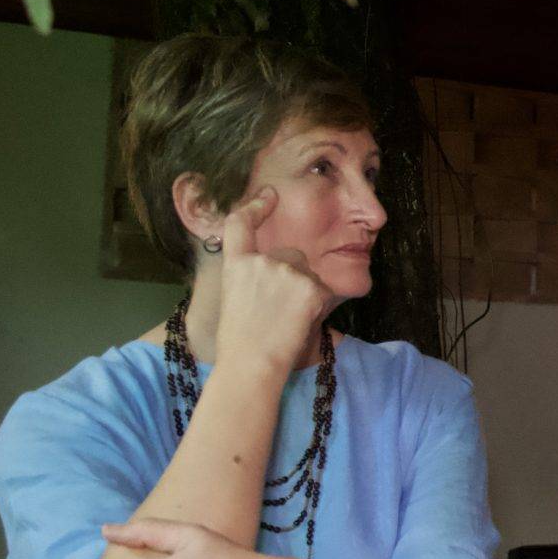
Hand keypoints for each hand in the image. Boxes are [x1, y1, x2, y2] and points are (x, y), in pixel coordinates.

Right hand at [215, 187, 331, 371]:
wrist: (251, 363)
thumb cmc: (239, 342)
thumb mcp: (235, 299)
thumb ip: (251, 277)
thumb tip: (271, 273)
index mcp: (236, 264)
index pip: (241, 224)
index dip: (256, 206)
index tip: (269, 195)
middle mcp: (261, 260)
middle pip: (291, 255)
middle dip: (293, 275)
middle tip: (280, 309)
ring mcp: (287, 271)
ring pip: (308, 273)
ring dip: (305, 290)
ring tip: (287, 319)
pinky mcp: (310, 286)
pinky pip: (322, 290)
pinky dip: (317, 305)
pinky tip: (300, 322)